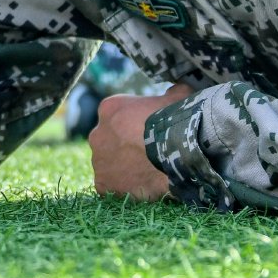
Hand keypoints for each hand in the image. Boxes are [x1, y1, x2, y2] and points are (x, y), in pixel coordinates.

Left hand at [88, 84, 191, 199]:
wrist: (176, 152)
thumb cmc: (177, 121)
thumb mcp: (179, 97)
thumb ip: (174, 92)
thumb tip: (181, 88)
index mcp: (109, 108)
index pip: (118, 117)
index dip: (136, 126)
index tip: (152, 134)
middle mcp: (97, 134)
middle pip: (111, 142)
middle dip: (127, 148)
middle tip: (151, 157)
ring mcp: (99, 161)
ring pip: (110, 165)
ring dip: (126, 169)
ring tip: (151, 174)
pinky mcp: (103, 185)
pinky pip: (112, 187)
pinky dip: (126, 188)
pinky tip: (144, 188)